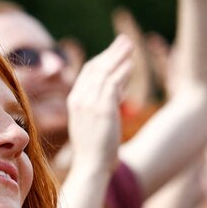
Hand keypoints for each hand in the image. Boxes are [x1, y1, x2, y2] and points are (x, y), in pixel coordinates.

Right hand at [65, 35, 133, 170]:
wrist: (90, 166)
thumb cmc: (94, 150)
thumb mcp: (95, 122)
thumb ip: (103, 103)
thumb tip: (118, 90)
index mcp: (74, 101)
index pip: (88, 72)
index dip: (103, 59)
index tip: (116, 51)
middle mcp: (79, 99)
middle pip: (96, 67)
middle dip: (112, 52)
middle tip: (125, 41)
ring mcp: (89, 104)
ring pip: (104, 73)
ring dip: (119, 57)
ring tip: (131, 47)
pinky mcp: (102, 110)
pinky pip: (112, 84)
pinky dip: (122, 72)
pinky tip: (131, 65)